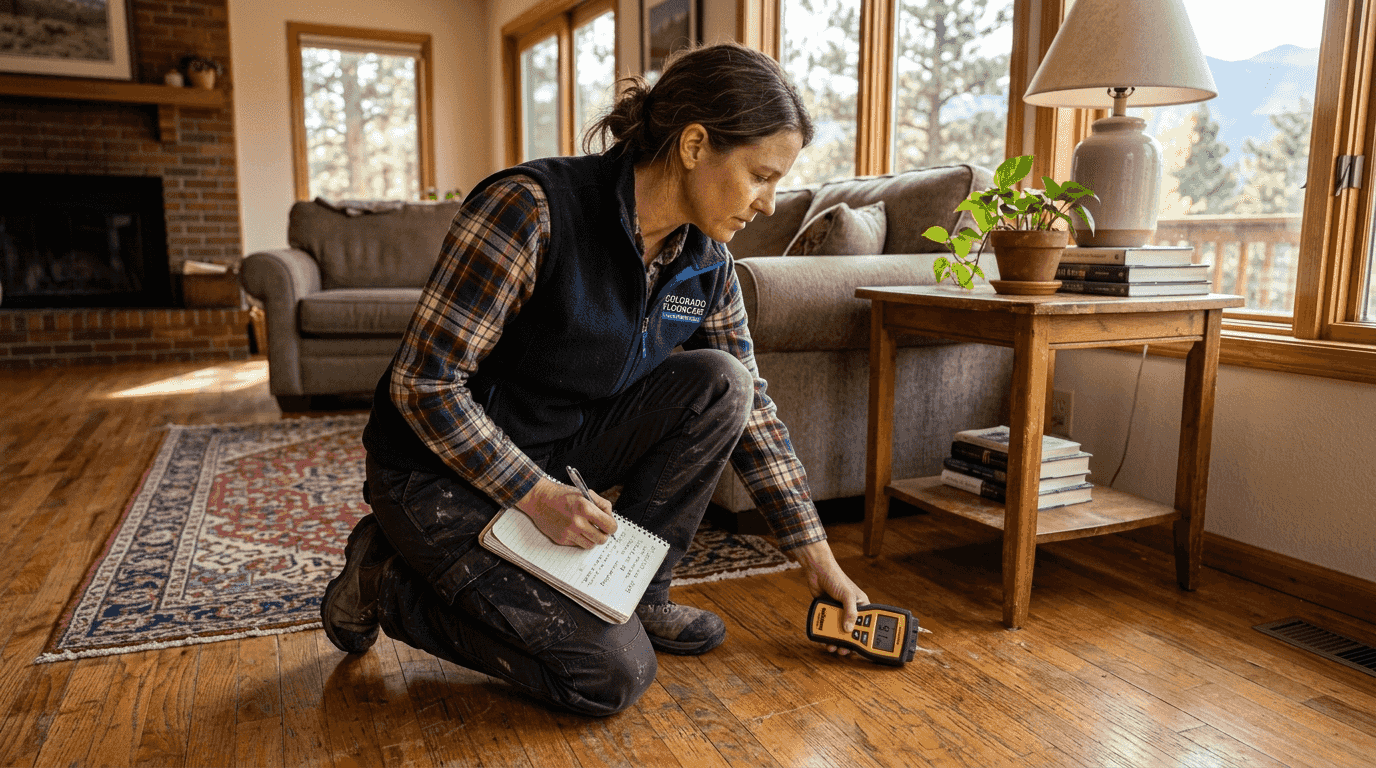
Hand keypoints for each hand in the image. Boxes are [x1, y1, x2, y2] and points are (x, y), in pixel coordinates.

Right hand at [514, 476, 617, 548]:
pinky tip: (573, 529)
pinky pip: (577, 544)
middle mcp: (578, 522)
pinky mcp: (561, 539)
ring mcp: (569, 532)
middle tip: (599, 529)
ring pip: (590, 545)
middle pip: (602, 539)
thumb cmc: (562, 495)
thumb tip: (610, 517)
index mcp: (586, 508)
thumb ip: (601, 504)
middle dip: (603, 534)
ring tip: (587, 529)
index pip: (610, 526)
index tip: (609, 525)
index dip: (612, 526)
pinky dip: (578, 539)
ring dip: (591, 538)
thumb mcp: (585, 493)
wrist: (539, 499)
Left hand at [792, 541, 869, 655]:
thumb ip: (850, 612)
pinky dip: (827, 635)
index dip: (866, 636)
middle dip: (849, 642)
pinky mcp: (828, 612)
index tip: (863, 648)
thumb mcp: (846, 595)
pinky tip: (825, 641)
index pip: (867, 623)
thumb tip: (849, 630)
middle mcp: (851, 610)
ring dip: (837, 641)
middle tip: (845, 650)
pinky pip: (829, 627)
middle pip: (853, 631)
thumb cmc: (836, 578)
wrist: (816, 570)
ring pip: (840, 631)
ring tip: (833, 647)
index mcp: (861, 605)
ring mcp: (839, 612)